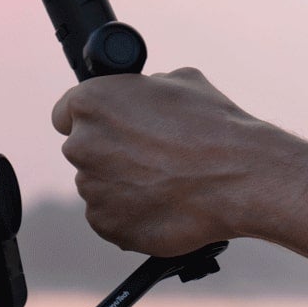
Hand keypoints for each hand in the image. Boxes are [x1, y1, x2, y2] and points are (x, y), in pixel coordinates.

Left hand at [50, 67, 284, 256]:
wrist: (241, 178)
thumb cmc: (214, 126)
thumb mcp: (179, 82)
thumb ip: (144, 89)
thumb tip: (141, 94)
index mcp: (91, 102)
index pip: (66, 113)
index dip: (92, 120)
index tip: (109, 128)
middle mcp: (82, 145)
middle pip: (85, 151)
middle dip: (110, 154)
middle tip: (150, 158)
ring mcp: (91, 188)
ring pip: (99, 186)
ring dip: (122, 185)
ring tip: (166, 183)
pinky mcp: (105, 224)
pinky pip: (110, 217)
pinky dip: (130, 214)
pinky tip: (163, 204)